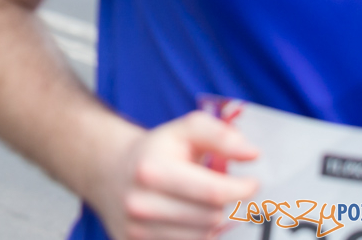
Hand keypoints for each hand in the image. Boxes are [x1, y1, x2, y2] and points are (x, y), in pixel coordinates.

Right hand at [90, 112, 259, 239]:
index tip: (251, 183)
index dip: (242, 189)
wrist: (109, 171)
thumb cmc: (155, 152)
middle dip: (226, 207)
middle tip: (226, 194)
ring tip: (206, 207)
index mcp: (151, 170)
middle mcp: (139, 203)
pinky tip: (191, 221)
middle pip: (211, 219)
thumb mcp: (183, 131)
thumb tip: (251, 153)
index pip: (214, 192)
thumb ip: (219, 135)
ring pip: (203, 238)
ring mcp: (136, 229)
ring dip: (213, 225)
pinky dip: (197, 236)